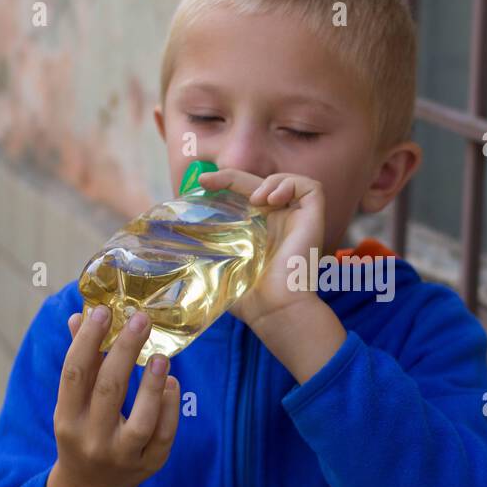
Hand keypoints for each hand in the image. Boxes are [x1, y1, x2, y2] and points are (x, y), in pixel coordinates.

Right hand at [45, 306, 180, 486]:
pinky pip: (164, 436)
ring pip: (141, 421)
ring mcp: (122, 456)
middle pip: (109, 390)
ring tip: (162, 357)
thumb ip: (81, 361)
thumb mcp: (72, 403)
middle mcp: (92, 439)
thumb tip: (82, 316)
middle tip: (141, 319)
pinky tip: (172, 384)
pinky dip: (170, 409)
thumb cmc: (82, 432)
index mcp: (67, 419)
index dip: (88, 340)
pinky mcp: (149, 466)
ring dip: (152, 385)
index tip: (102, 311)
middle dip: (126, 350)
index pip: (74, 374)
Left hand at [197, 169, 345, 384]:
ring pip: (289, 181)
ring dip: (268, 181)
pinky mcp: (313, 219)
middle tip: (208, 181)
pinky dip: (290, 184)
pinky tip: (272, 200)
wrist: (273, 309)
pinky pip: (311, 188)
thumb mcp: (217, 268)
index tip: (202, 184)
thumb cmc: (249, 298)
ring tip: (255, 200)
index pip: (245, 195)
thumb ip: (204, 254)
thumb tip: (173, 245)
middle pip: (261, 183)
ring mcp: (298, 220)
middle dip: (233, 176)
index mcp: (261, 231)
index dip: (227, 182)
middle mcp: (281, 222)